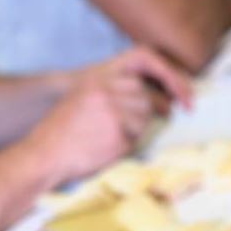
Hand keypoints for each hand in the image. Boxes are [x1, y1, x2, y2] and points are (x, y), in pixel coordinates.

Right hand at [26, 46, 193, 186]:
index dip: (169, 82)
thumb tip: (161, 102)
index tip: (186, 98)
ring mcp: (113, 110)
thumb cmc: (65, 133)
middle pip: (145, 98)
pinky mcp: (118, 132)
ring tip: (106, 136)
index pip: (141, 75)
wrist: (45, 155)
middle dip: (146, 112)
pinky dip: (125, 145)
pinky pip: (136, 138)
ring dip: (133, 130)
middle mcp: (106, 90)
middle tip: (136, 123)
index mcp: (97, 79)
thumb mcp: (84, 100)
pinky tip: (104, 146)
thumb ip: (114, 93)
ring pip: (144, 118)